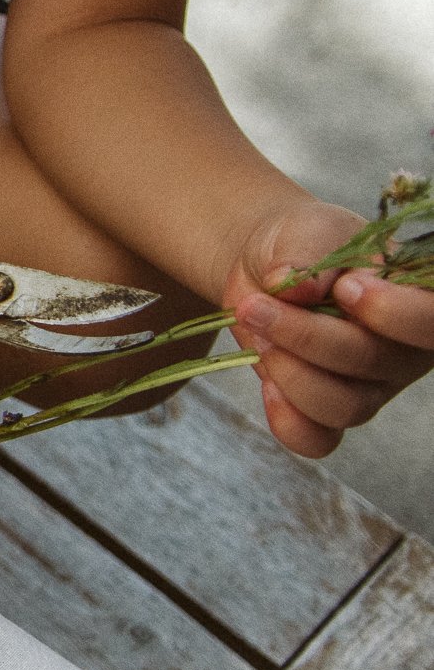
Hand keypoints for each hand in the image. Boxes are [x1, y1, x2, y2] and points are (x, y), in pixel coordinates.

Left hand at [226, 200, 433, 456]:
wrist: (269, 269)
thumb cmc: (305, 244)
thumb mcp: (308, 232)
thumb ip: (310, 257)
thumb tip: (301, 290)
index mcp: (419, 300)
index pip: (432, 321)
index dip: (396, 314)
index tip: (346, 289)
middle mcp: (406, 351)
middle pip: (375, 363)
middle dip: (308, 337)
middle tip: (256, 306)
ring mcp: (372, 387)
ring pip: (344, 405)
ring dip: (289, 372)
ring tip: (254, 329)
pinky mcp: (330, 412)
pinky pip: (318, 438)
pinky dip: (288, 420)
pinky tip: (265, 387)